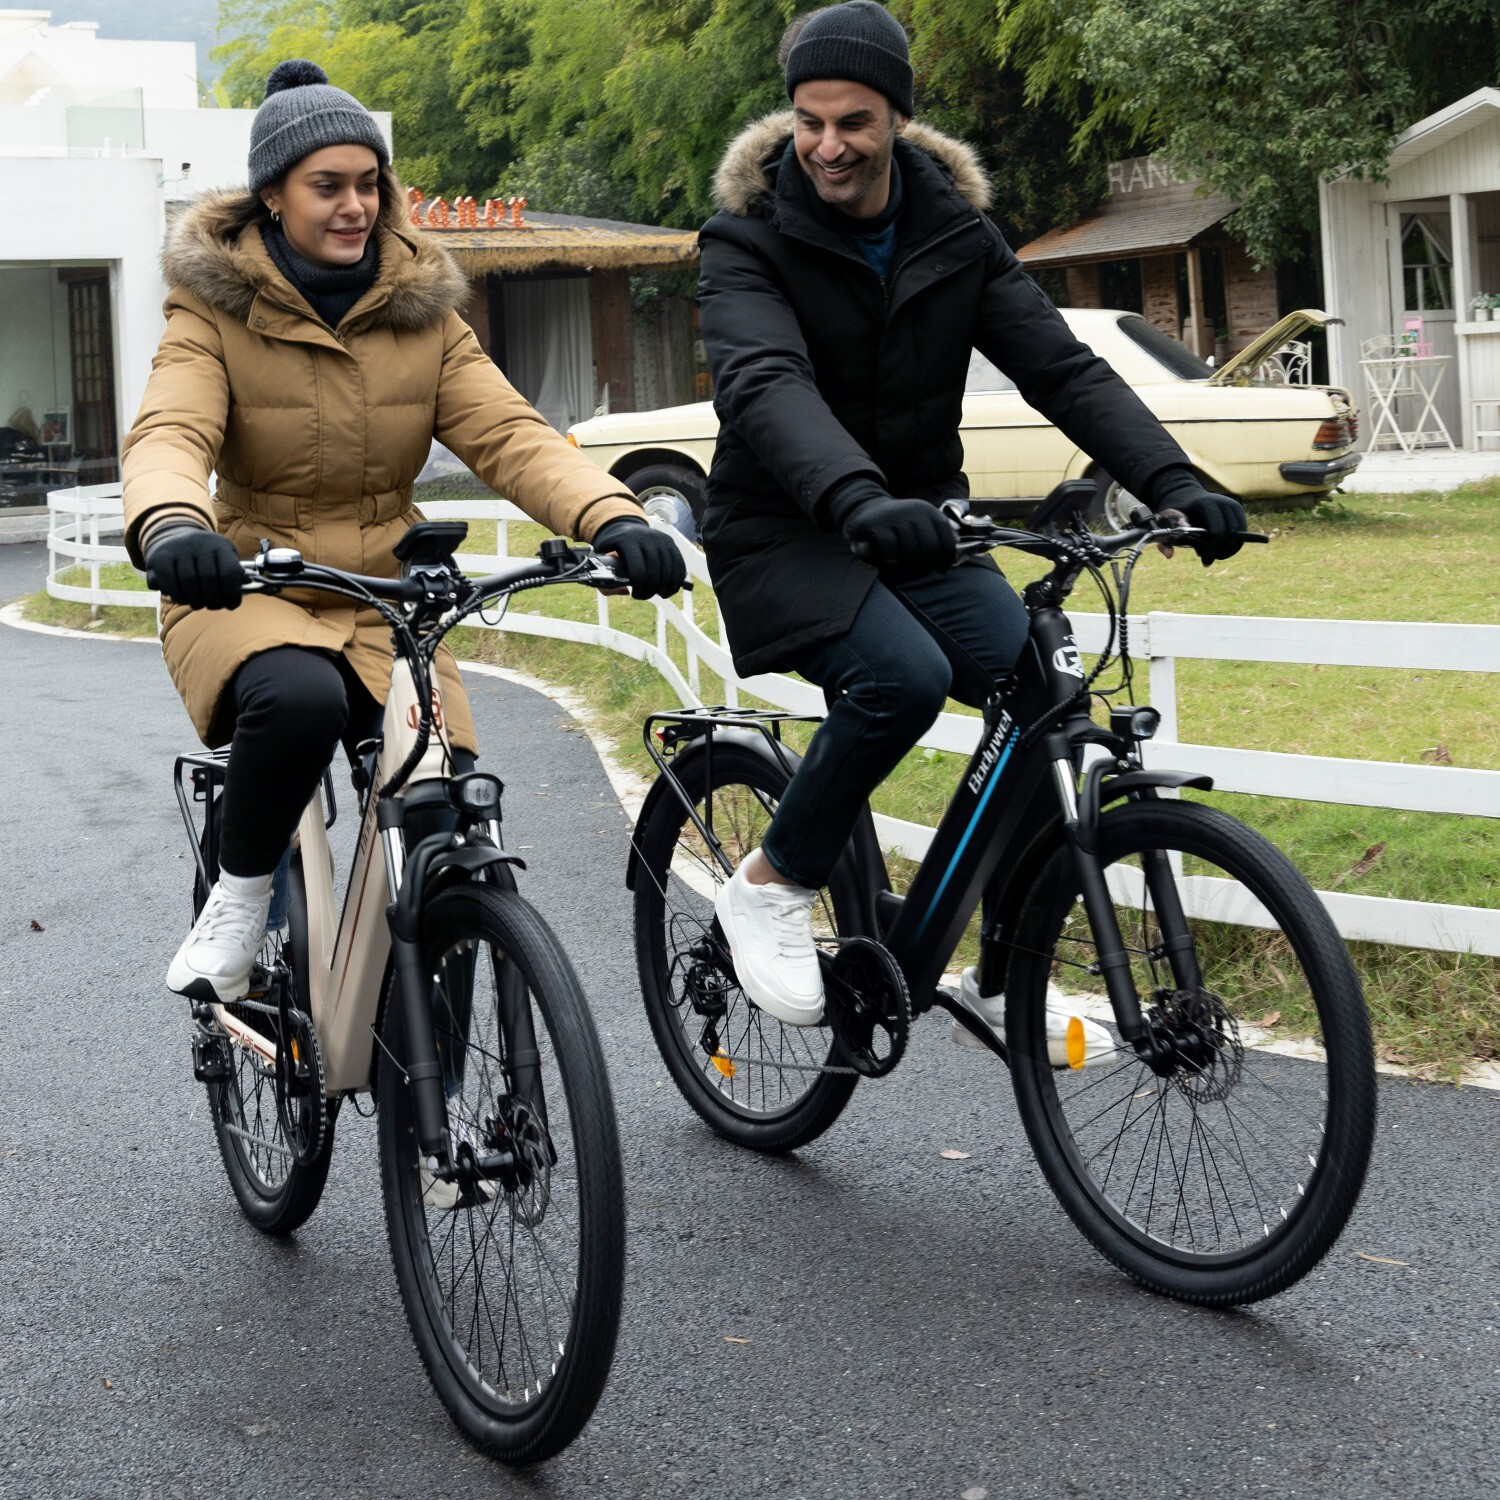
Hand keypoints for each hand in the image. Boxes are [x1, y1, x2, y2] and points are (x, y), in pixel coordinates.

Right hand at [144, 526, 243, 608]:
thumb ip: (236, 573)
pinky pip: (169, 582)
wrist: (173, 538)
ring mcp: (177, 547)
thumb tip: (248, 582)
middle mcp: (198, 542)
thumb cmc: (205, 557)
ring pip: (188, 582)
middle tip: (213, 606)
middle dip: (213, 599)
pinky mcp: (159, 556)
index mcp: (219, 545)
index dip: (232, 594)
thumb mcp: (224, 559)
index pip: (229, 572)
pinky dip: (177, 596)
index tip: (231, 605)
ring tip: (198, 604)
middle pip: (208, 579)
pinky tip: (182, 599)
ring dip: (195, 600)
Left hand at [591, 518, 687, 600]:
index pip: (638, 570)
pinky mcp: (671, 543)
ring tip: (657, 594)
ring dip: (664, 588)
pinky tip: (668, 590)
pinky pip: (679, 566)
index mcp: (627, 541)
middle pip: (654, 572)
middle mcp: (647, 538)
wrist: (625, 526)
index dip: (638, 587)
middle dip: (650, 590)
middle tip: (643, 596)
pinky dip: (676, 581)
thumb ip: (604, 580)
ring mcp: (661, 540)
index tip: (634, 594)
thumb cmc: (612, 548)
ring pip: (669, 571)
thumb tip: (625, 590)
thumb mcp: (601, 560)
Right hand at [831, 487, 956, 574]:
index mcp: (928, 511)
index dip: (946, 559)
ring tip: (901, 560)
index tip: (941, 569)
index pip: (947, 540)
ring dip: (906, 562)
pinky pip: (890, 550)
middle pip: (931, 547)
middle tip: (919, 568)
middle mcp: (913, 510)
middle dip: (927, 563)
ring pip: (910, 551)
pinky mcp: (875, 524)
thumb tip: (947, 566)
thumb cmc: (896, 526)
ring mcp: (894, 516)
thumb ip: (934, 539)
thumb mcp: (919, 525)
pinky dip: (889, 558)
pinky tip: (887, 558)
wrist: (866, 510)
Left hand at [1148, 470, 1247, 566]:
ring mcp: (1233, 506)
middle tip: (1209, 561)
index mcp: (1206, 504)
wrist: (1187, 497)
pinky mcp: (1238, 512)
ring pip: (1239, 535)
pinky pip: (1242, 533)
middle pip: (1230, 534)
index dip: (1212, 549)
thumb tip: (1169, 555)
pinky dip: (1234, 545)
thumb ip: (1165, 540)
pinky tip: (1221, 551)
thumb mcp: (1168, 523)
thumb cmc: (1178, 512)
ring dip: (1228, 550)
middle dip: (1221, 551)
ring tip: (1215, 556)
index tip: (1205, 561)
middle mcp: (1223, 503)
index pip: (1217, 531)